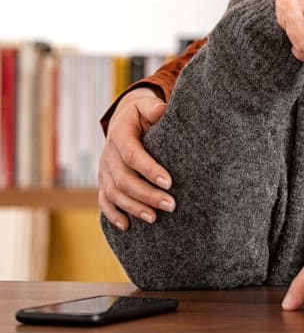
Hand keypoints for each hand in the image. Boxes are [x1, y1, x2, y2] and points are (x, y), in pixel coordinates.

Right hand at [98, 88, 173, 229]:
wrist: (123, 120)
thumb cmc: (141, 114)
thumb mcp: (145, 105)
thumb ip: (153, 107)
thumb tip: (161, 110)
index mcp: (120, 135)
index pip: (133, 155)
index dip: (150, 170)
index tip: (170, 182)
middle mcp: (109, 155)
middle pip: (124, 180)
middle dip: (147, 195)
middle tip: (171, 205)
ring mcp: (104, 170)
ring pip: (114, 193)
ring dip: (133, 207)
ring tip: (155, 218)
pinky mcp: (104, 181)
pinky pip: (104, 201)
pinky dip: (113, 215)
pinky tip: (127, 226)